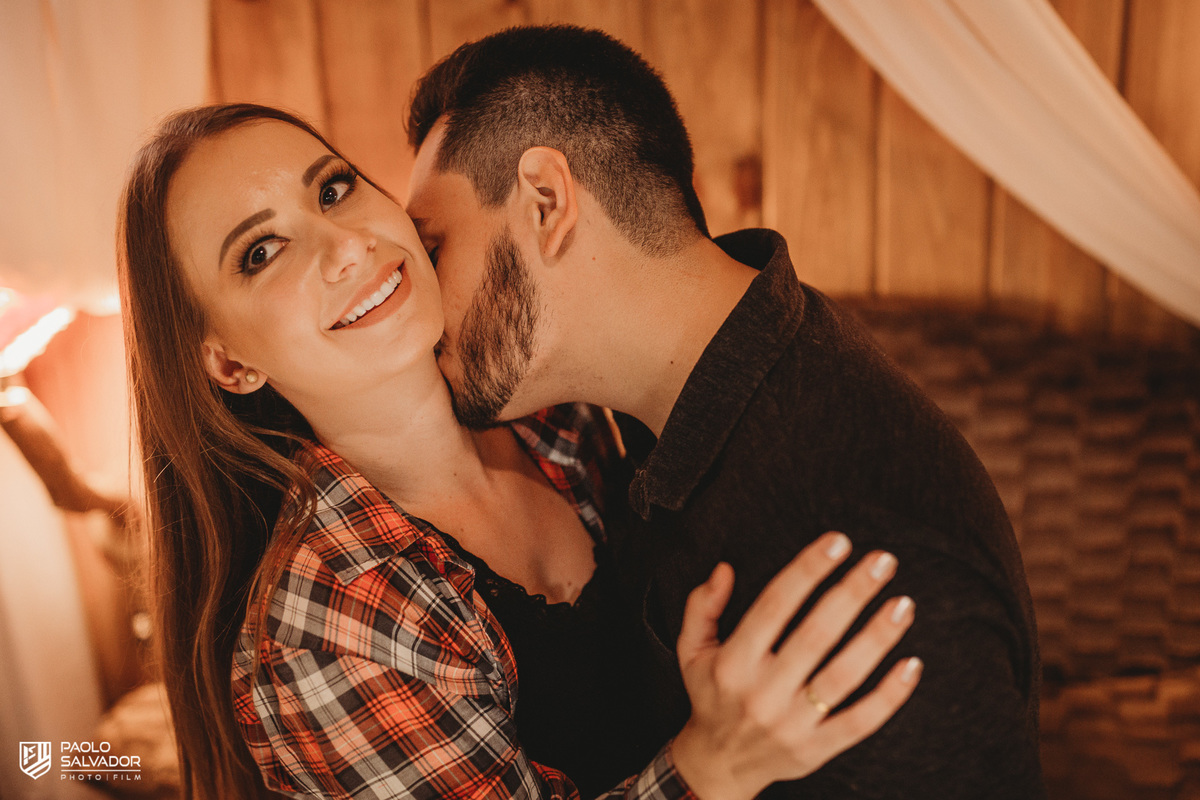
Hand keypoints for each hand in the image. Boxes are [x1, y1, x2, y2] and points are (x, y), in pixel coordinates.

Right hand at [669, 532, 920, 799]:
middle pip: (816, 635)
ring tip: (903, 604)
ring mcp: (792, 724)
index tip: (838, 542)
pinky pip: (860, 721)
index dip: (808, 570)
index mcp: (733, 662)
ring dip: (878, 637)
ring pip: (844, 676)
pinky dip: (890, 695)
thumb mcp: (692, 649)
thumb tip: (725, 569)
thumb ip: (702, 606)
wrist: (717, 764)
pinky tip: (911, 663)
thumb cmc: (711, 695)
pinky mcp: (816, 750)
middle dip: (852, 593)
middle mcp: (762, 693)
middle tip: (883, 561)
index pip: (775, 605)